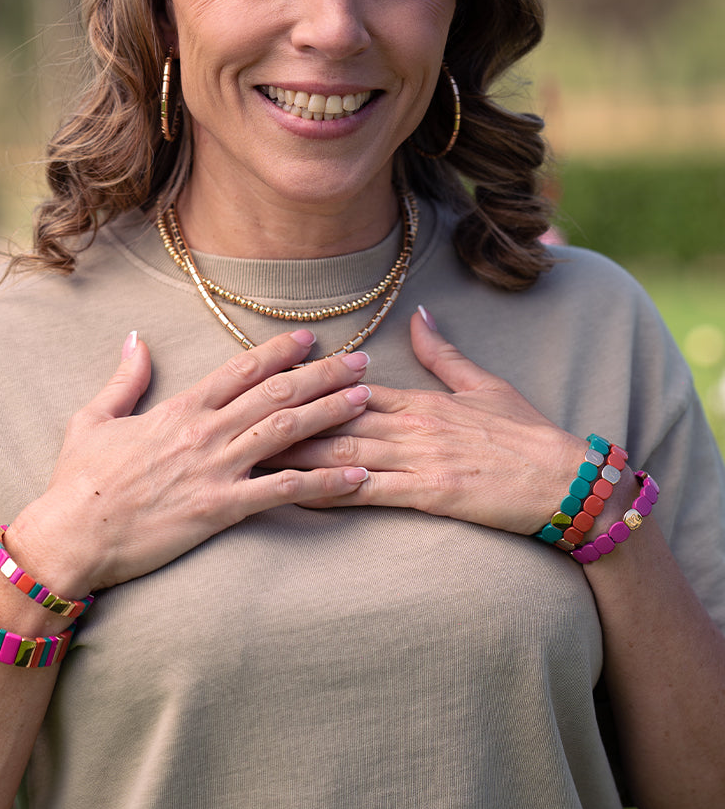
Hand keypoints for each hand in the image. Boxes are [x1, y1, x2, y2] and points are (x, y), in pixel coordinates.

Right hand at [10, 330, 373, 593]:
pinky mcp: (221, 509)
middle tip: (361, 361)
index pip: (239, 369)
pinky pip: (283, 491)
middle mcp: (205, 432)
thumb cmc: (79, 480)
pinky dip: (324, 482)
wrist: (72, 534)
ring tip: (367, 399)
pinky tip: (357, 476)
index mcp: (178, 408)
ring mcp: (216, 470)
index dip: (279, 351)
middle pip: (276, 393)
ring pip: (287, 431)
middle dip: (323, 373)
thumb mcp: (92, 418)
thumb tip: (134, 338)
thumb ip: (124, 378)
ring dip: (331, 412)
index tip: (310, 338)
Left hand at [265, 308, 585, 534]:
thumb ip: (443, 353)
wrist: (569, 481)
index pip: (351, 388)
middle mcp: (413, 425)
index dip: (306, 385)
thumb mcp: (485, 384)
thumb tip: (418, 314)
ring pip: (344, 452)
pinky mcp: (430, 494)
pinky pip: (370, 492)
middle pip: (336, 418)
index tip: (266, 383)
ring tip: (251, 453)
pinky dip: (331, 491)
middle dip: (286, 419)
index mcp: (422, 400)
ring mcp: (420, 459)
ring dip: (295, 453)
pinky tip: (298, 494)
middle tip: (239, 419)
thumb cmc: (527, 435)